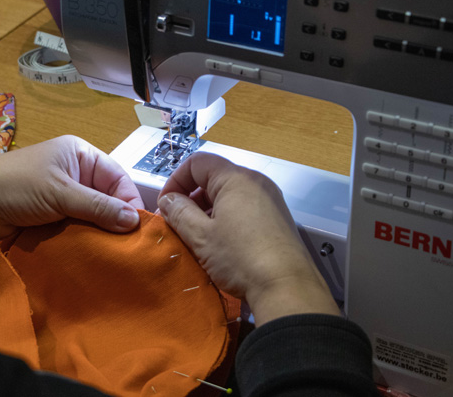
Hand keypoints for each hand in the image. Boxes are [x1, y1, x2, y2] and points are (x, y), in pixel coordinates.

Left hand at [0, 135, 143, 245]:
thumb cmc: (18, 186)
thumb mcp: (61, 193)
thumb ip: (98, 207)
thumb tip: (134, 221)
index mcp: (80, 155)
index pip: (117, 178)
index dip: (129, 201)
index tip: (138, 228)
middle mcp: (76, 174)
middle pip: (108, 199)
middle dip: (116, 220)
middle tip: (130, 246)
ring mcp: (64, 197)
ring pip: (94, 217)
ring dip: (100, 233)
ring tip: (115, 253)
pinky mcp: (54, 218)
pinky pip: (79, 229)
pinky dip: (86, 240)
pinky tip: (96, 254)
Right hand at [157, 152, 338, 324]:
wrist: (287, 289)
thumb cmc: (242, 259)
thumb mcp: (201, 236)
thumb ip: (179, 212)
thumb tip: (168, 200)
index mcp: (236, 179)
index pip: (197, 163)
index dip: (175, 181)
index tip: (165, 205)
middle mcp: (256, 182)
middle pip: (213, 177)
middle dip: (190, 197)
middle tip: (176, 222)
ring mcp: (270, 200)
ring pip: (228, 195)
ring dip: (207, 210)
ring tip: (196, 237)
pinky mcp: (277, 219)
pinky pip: (244, 209)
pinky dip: (226, 219)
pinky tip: (220, 244)